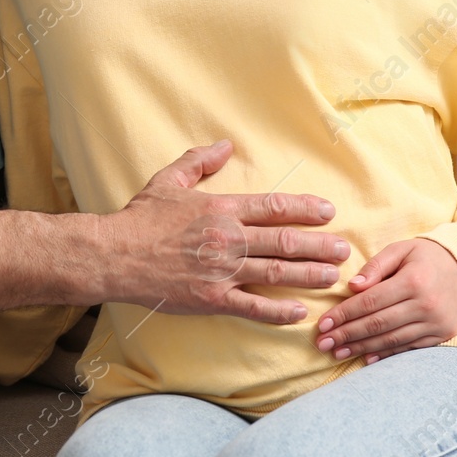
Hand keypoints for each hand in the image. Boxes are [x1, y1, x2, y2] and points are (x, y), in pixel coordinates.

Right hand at [98, 140, 347, 324]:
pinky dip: (279, 310)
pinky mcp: (212, 299)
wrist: (113, 256)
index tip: (328, 212)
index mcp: (220, 209)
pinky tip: (300, 311)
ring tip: (333, 276)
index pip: (274, 206)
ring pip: (276, 272)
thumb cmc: (140, 218)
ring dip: (309, 274)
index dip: (305, 208)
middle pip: (284, 241)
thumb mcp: (168, 180)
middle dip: (319, 245)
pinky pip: (253, 307)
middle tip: (343, 249)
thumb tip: (224, 144)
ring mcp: (221, 271)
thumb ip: (199, 161)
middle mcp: (227, 239)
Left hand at [314, 237, 456, 362]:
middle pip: (377, 324)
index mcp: (413, 281)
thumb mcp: (402, 249)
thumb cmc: (427, 256)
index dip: (344, 314)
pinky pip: (408, 348)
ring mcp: (436, 324)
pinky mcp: (442, 335)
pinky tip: (365, 359)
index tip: (323, 324)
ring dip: (361, 348)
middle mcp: (426, 305)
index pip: (370, 302)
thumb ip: (376, 265)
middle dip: (346, 335)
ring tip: (337, 352)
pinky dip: (385, 355)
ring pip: (390, 340)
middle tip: (323, 343)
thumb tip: (352, 287)